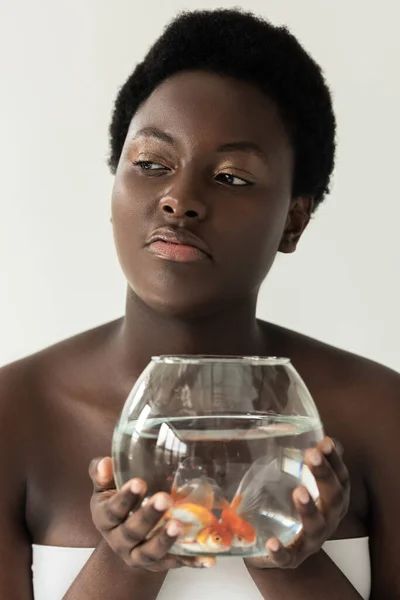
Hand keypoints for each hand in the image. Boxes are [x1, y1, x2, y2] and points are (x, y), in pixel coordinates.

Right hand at [89, 457, 215, 571]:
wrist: (123, 540)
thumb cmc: (117, 505)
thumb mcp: (105, 489)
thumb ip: (103, 474)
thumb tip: (106, 462)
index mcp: (105, 519)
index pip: (112, 510)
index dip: (125, 498)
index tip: (139, 482)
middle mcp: (119, 541)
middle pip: (132, 531)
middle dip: (148, 515)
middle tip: (165, 499)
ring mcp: (137, 555)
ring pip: (150, 552)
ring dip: (165, 540)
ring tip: (179, 525)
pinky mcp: (158, 564)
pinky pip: (175, 563)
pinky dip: (191, 561)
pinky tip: (208, 558)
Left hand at [246, 437, 349, 568]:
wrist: (275, 546)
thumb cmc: (290, 505)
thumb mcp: (299, 478)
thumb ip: (303, 457)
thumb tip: (299, 423)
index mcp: (332, 498)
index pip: (341, 477)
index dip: (335, 460)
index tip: (326, 442)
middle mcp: (328, 519)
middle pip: (333, 498)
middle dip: (324, 476)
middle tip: (311, 455)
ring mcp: (310, 541)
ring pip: (316, 527)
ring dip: (309, 509)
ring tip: (299, 491)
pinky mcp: (291, 558)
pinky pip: (287, 557)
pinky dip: (280, 551)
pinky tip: (270, 541)